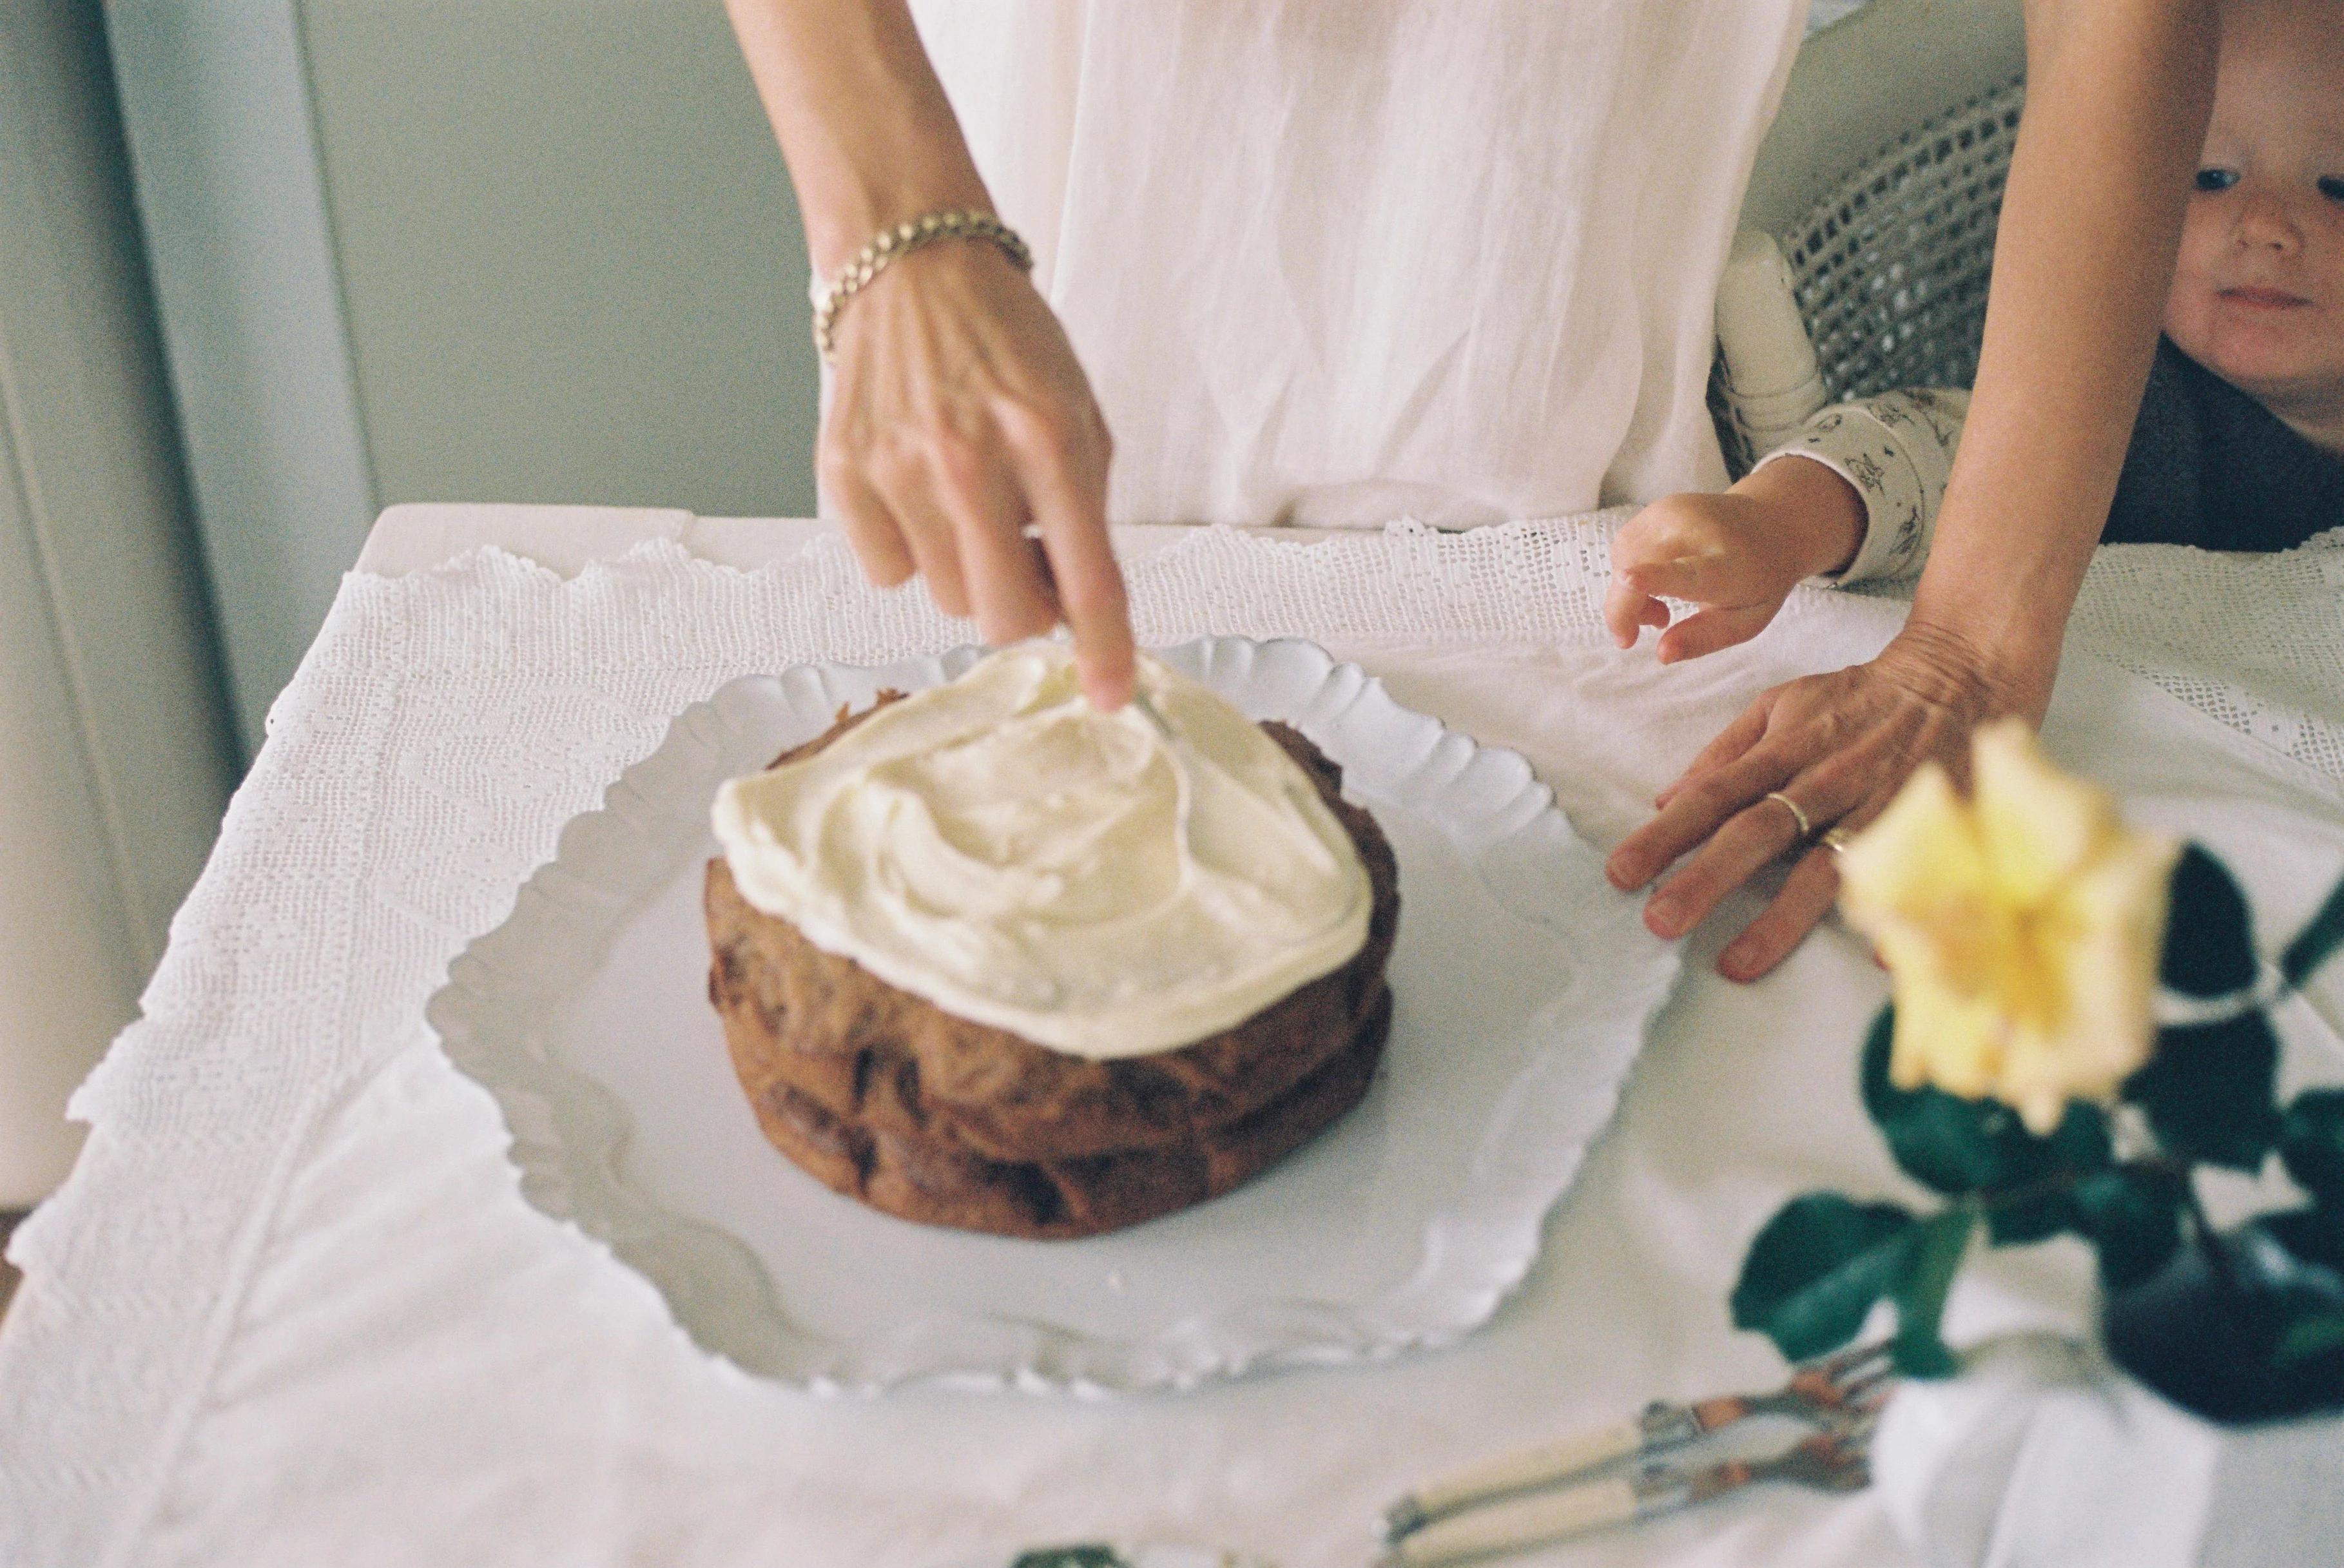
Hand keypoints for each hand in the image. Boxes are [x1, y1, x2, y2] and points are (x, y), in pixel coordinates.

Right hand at [821, 240, 1134, 707]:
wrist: (910, 262)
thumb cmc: (1005, 339)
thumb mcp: (1077, 410)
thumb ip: (1084, 510)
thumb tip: (1075, 611)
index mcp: (1048, 440)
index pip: (1088, 579)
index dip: (1105, 650)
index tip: (1114, 695)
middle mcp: (971, 461)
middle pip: (1004, 615)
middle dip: (1025, 609)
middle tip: (1028, 563)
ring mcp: (899, 470)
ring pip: (944, 598)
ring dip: (966, 569)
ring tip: (967, 499)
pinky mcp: (844, 472)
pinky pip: (886, 570)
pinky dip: (909, 546)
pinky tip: (915, 486)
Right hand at [1603, 457, 1865, 662]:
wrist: (1771, 524)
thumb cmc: (1758, 581)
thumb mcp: (1746, 621)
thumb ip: (1704, 638)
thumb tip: (1661, 655)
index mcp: (1727, 565)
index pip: (1687, 572)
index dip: (1654, 578)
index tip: (1628, 580)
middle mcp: (1697, 530)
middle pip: (1636, 568)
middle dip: (1624, 609)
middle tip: (1658, 623)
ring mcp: (1673, 512)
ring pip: (1623, 560)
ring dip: (1628, 593)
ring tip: (1662, 606)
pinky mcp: (1656, 507)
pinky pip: (1624, 549)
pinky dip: (1630, 573)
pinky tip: (1656, 581)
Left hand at [1604, 623, 2035, 981]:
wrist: (1965, 672)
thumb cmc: (1864, 698)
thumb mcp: (1785, 704)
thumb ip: (1726, 752)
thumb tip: (1667, 798)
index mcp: (1787, 748)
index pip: (1714, 794)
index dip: (1666, 834)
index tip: (1623, 872)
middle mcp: (1827, 778)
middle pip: (1759, 831)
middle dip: (1706, 878)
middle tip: (1659, 922)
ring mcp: (1880, 805)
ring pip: (1826, 865)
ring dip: (1780, 919)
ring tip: (1736, 963)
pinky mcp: (1932, 823)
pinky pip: (1911, 874)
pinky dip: (1895, 913)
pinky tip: (1874, 955)